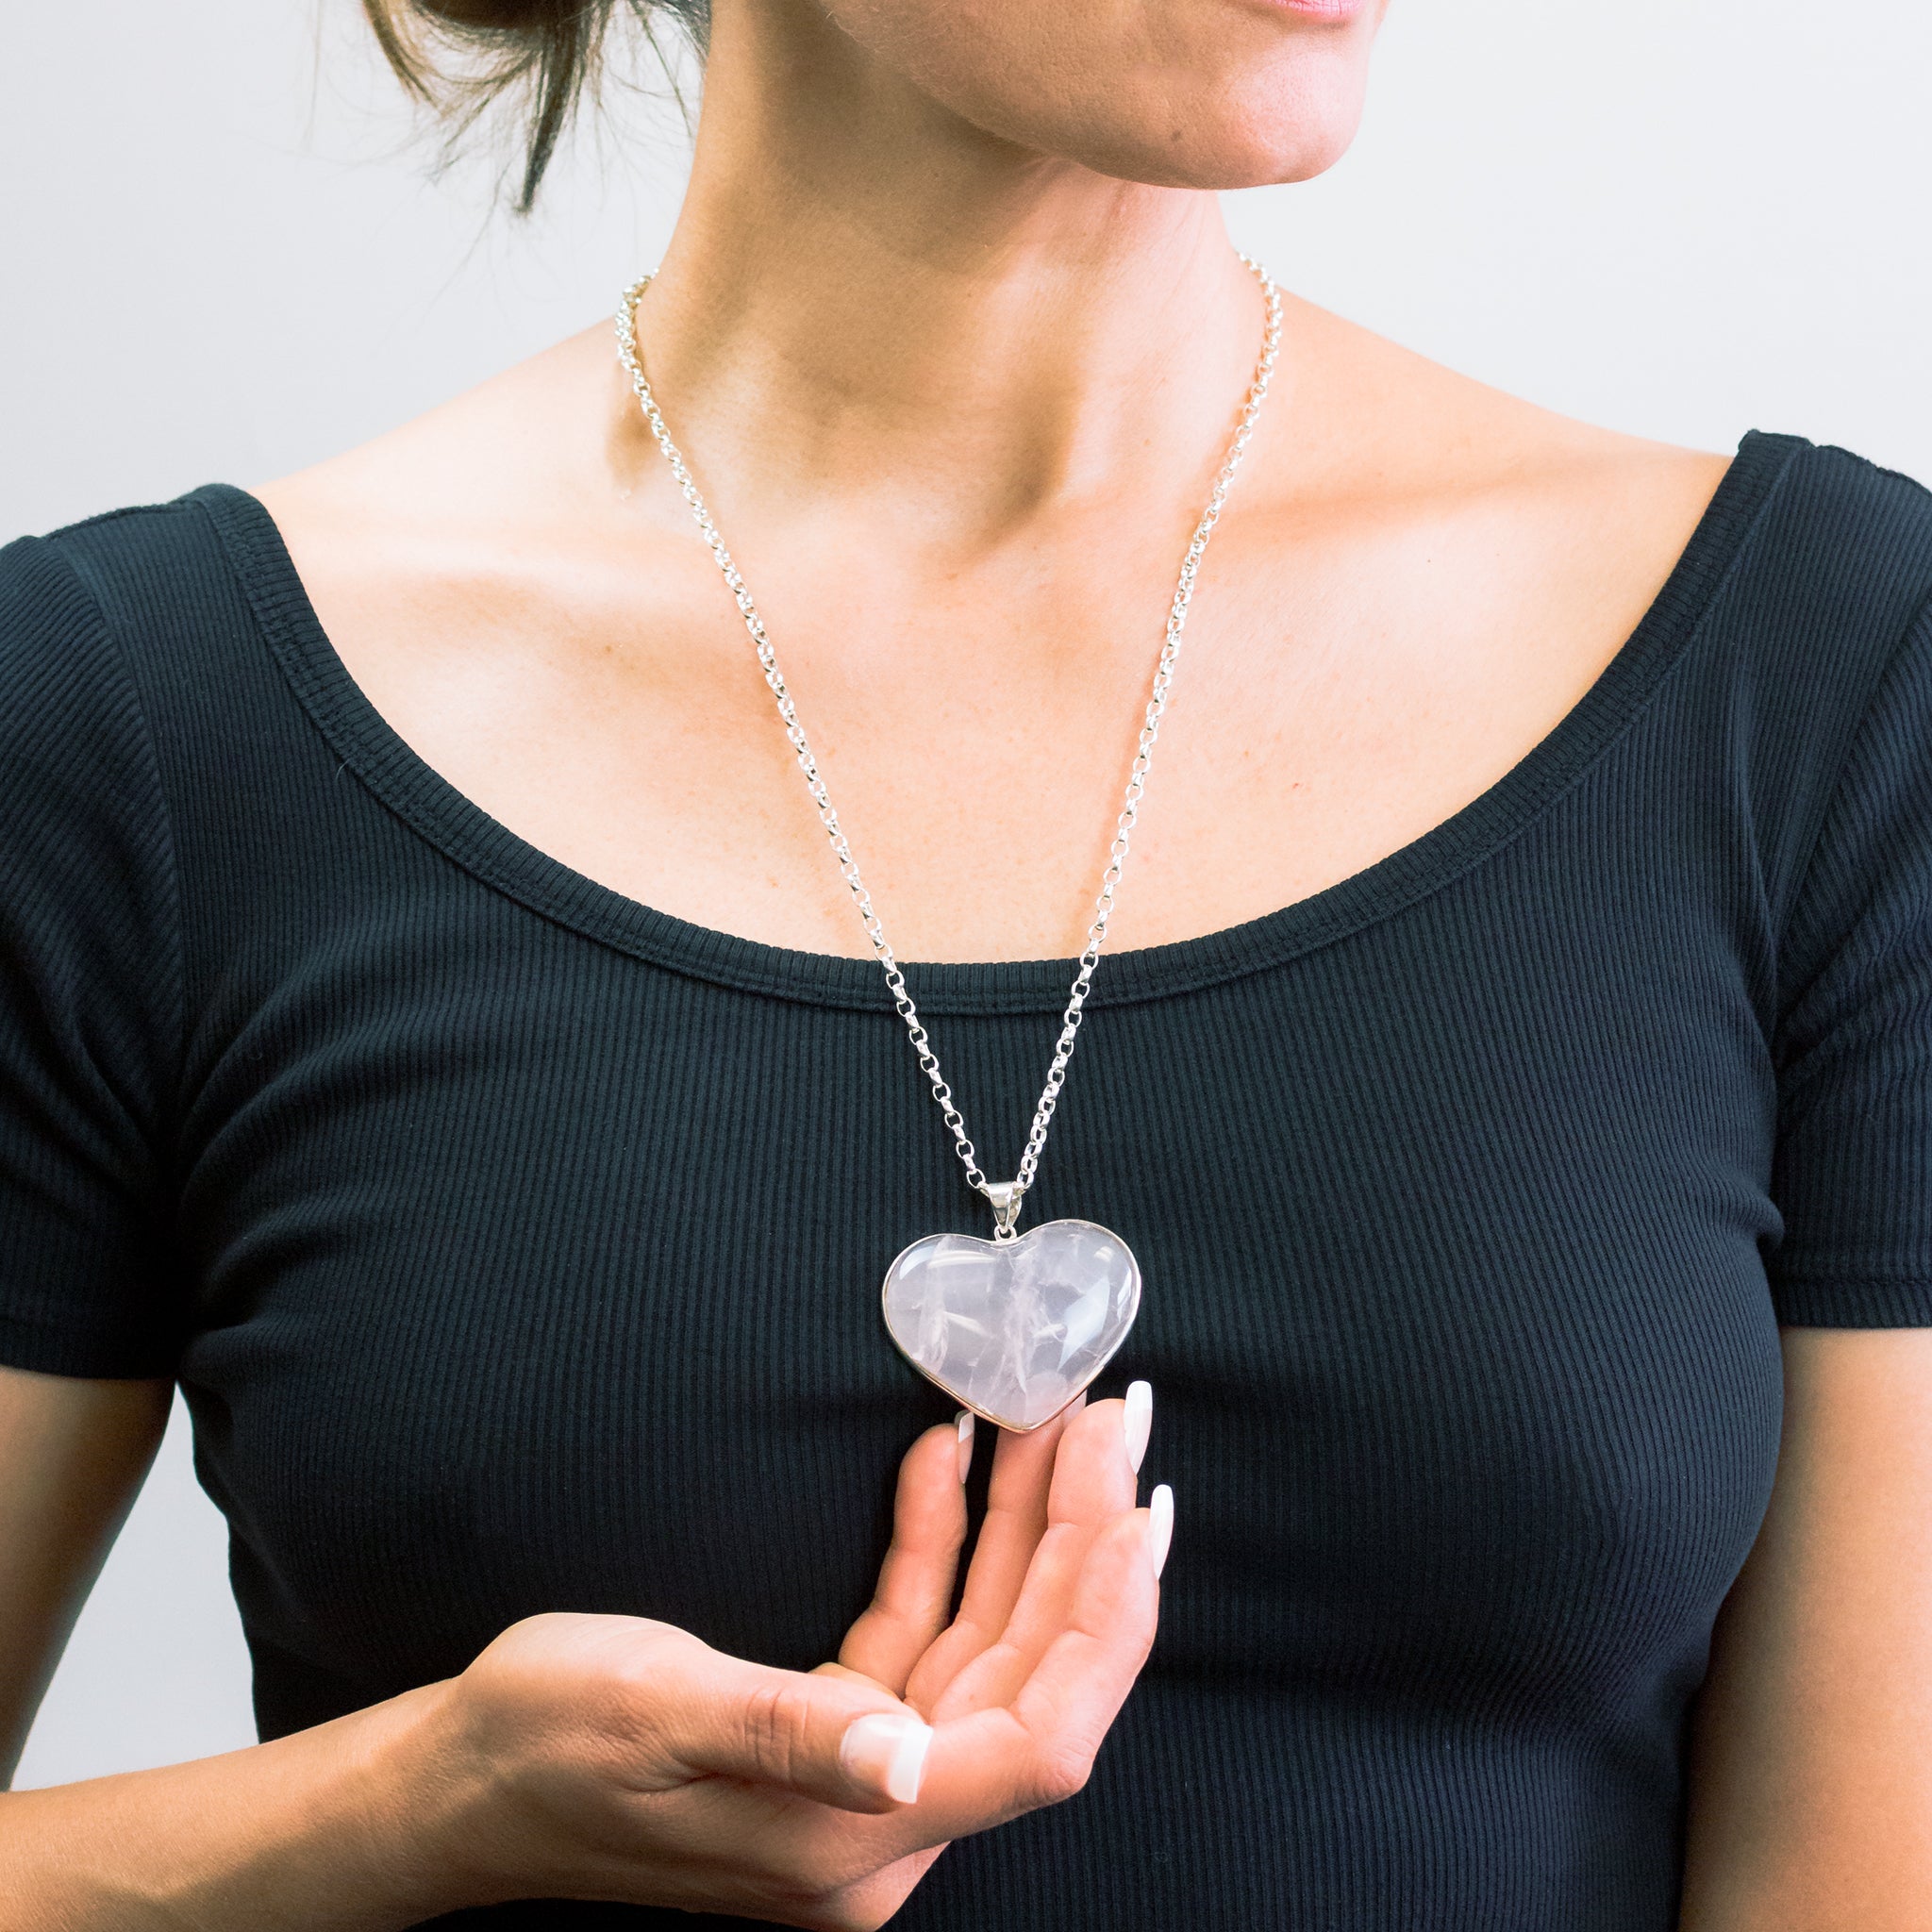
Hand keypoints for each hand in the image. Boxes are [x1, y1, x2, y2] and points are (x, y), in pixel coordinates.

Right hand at [422, 1387, 1167, 1928]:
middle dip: (1077, 1548)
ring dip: (1018, 1532)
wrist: (457, 1779)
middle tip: (1106, 1422)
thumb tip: (908, 1761)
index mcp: (848, 1844)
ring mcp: (860, 1780)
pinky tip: (946, 1460)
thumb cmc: (539, 1745)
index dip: (1103, 1627)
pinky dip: (936, 1546)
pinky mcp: (831, 1730)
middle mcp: (877, 1824)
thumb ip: (788, 1735)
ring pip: (980, 1645)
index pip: (1036, 1739)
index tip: (1136, 1507)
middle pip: (1026, 1678)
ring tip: (1048, 1420)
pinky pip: (915, 1631)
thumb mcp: (653, 1716)